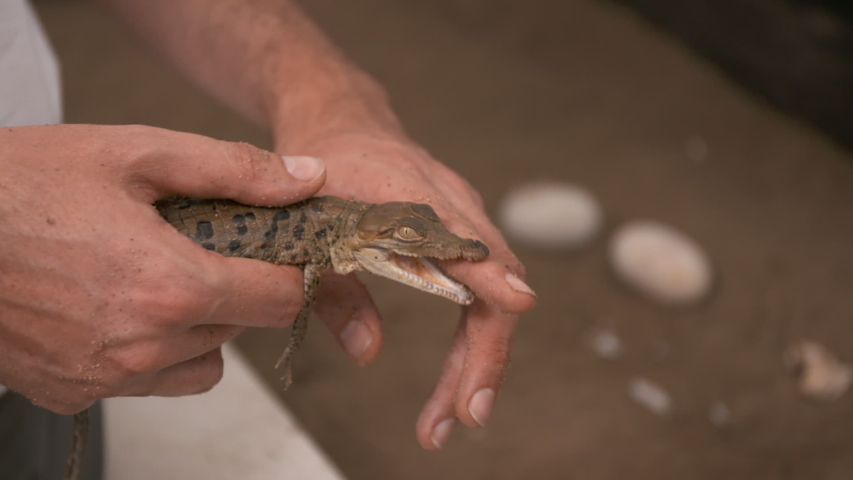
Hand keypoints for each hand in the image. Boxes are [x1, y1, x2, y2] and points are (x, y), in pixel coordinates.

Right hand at [0, 124, 324, 413]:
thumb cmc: (23, 183)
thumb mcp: (134, 154)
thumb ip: (233, 171)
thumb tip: (307, 181)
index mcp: (172, 285)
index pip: (282, 298)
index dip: (291, 269)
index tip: (279, 248)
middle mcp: (147, 346)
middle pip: (243, 327)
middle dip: (238, 287)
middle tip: (199, 244)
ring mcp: (108, 377)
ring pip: (203, 360)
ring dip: (199, 323)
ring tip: (154, 273)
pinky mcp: (75, 393)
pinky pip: (151, 380)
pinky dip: (155, 350)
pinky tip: (119, 304)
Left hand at [277, 132, 536, 448]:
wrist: (343, 119)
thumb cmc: (324, 158)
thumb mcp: (311, 217)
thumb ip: (335, 281)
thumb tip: (368, 352)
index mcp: (417, 193)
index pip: (468, 240)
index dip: (490, 279)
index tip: (513, 309)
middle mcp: (456, 208)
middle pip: (495, 286)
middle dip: (481, 358)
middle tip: (458, 418)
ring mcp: (465, 223)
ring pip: (492, 299)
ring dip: (476, 363)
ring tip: (447, 419)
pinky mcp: (461, 238)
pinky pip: (479, 296)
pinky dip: (470, 344)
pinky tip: (456, 380)